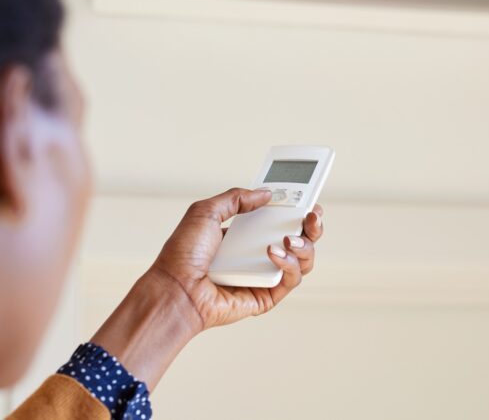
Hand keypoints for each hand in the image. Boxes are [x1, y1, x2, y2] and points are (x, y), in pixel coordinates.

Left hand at [148, 187, 324, 329]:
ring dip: (305, 245)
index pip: (278, 220)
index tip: (308, 199)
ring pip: (302, 260)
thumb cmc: (183, 255)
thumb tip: (265, 193)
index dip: (297, 210)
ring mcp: (263, 276)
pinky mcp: (266, 296)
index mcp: (243, 235)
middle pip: (299, 239)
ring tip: (291, 238)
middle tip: (312, 215)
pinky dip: (289, 264)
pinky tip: (275, 253)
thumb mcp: (206, 211)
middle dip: (312, 226)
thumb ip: (236, 197)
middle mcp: (256, 255)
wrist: (176, 288)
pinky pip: (290, 279)